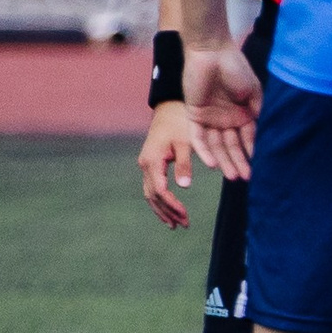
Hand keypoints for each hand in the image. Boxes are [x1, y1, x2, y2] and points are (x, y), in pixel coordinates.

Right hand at [137, 100, 194, 227]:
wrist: (170, 107)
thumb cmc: (180, 122)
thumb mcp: (186, 142)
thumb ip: (184, 164)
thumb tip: (184, 187)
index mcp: (152, 160)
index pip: (160, 191)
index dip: (172, 206)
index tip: (185, 216)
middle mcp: (145, 165)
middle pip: (153, 196)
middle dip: (168, 212)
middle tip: (184, 225)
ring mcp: (145, 165)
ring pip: (150, 194)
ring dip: (162, 210)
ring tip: (175, 225)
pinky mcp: (150, 164)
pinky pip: (152, 187)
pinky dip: (159, 201)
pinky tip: (168, 210)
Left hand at [185, 44, 263, 181]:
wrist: (211, 51)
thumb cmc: (235, 68)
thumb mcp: (253, 91)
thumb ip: (257, 112)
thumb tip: (264, 134)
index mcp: (243, 113)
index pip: (248, 138)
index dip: (252, 153)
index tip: (259, 169)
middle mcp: (227, 119)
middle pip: (232, 145)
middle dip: (239, 162)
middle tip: (245, 179)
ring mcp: (210, 118)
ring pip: (217, 145)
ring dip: (224, 161)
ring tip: (232, 176)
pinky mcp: (194, 115)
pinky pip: (199, 137)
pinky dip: (204, 150)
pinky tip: (211, 164)